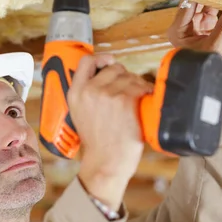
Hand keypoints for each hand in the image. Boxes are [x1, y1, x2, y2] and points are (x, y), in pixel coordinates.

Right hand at [68, 54, 152, 210]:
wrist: (106, 163)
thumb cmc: (98, 144)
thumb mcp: (81, 115)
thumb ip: (88, 95)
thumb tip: (106, 79)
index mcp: (76, 93)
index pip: (87, 61)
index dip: (101, 58)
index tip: (110, 62)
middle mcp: (90, 90)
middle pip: (114, 67)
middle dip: (125, 77)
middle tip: (129, 92)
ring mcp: (107, 94)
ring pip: (129, 76)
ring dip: (137, 85)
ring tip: (138, 99)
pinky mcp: (125, 100)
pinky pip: (140, 86)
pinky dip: (146, 91)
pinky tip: (145, 100)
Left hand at [167, 1, 221, 93]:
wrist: (212, 78)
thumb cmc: (205, 68)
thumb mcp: (215, 47)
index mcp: (177, 32)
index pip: (186, 8)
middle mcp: (183, 27)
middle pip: (193, 4)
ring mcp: (194, 25)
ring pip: (203, 6)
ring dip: (213, 0)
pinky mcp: (204, 26)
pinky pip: (211, 11)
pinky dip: (219, 6)